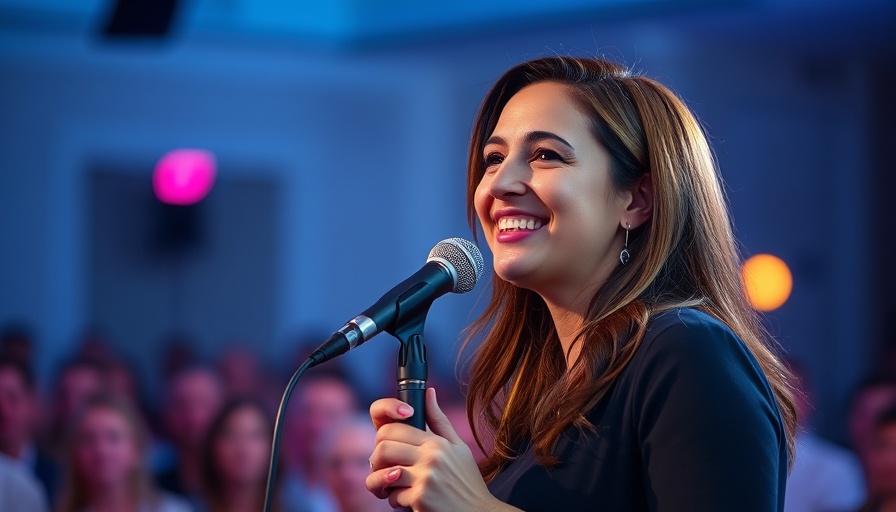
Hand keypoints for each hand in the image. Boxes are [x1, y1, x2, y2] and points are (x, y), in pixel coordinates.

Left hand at [366, 388, 506, 511]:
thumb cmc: (467, 482)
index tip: (388, 449)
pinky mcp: (421, 499)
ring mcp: (425, 478)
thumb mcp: (458, 447)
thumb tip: (428, 392)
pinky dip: (397, 502)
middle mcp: (431, 457)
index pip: (393, 428)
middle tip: (385, 469)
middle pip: (382, 448)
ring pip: (383, 475)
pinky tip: (411, 503)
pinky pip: (393, 497)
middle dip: (376, 461)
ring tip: (395, 487)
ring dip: (385, 484)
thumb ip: (439, 420)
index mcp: (437, 442)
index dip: (382, 438)